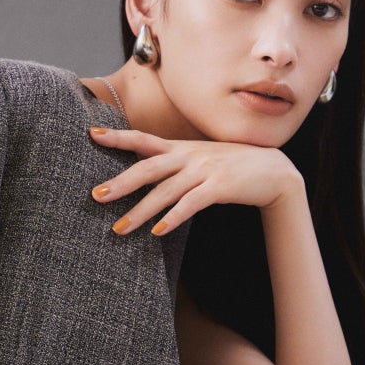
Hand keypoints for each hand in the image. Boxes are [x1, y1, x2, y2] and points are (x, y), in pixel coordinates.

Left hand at [89, 126, 302, 235]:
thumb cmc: (231, 168)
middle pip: (147, 168)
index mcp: (181, 148)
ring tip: (120, 229)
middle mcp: (189, 156)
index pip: (143, 139)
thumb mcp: (199, 159)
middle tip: (96, 196)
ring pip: (165, 192)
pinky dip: (173, 218)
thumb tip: (143, 173)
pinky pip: (191, 204)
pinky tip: (158, 232)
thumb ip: (173, 165)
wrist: (274, 170)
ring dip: (140, 211)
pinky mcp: (220, 187)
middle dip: (120, 183)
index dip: (117, 136)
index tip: (91, 133)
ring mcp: (205, 170)